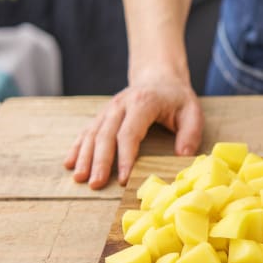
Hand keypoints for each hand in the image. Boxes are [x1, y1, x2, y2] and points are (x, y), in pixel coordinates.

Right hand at [63, 73, 203, 188]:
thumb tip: (183, 157)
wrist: (161, 78)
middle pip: (105, 134)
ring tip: (80, 178)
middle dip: (100, 161)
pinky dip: (78, 147)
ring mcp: (109, 109)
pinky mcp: (103, 115)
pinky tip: (70, 163)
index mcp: (143, 103)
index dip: (124, 157)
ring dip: (85, 157)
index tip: (123, 179)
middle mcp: (120, 104)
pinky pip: (86, 131)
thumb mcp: (192, 113)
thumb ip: (190, 134)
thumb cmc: (178, 100)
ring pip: (92, 133)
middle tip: (96, 184)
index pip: (129, 133)